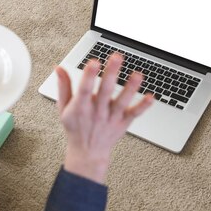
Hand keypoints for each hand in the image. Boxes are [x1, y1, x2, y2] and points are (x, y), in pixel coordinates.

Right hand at [56, 53, 152, 183]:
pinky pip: (134, 114)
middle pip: (106, 91)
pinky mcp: (123, 122)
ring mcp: (111, 117)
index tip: (93, 62)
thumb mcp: (63, 108)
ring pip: (122, 102)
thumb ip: (63, 86)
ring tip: (137, 75)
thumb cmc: (75, 128)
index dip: (89, 75)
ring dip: (130, 88)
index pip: (85, 89)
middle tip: (117, 57)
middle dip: (111, 73)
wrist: (87, 153)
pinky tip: (151, 97)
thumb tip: (59, 68)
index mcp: (81, 107)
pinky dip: (143, 106)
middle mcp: (97, 112)